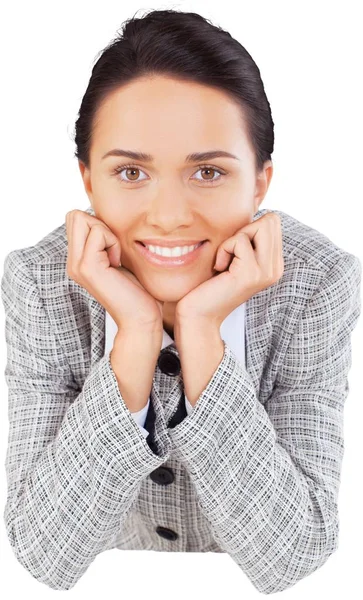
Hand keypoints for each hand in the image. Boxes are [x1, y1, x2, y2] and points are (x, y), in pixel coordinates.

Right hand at [65, 209, 163, 332]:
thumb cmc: (137, 289)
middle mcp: (72, 262)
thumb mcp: (118, 258)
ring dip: (107, 233)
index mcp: (77, 260)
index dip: (98, 224)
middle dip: (99, 224)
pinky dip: (113, 242)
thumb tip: (103, 216)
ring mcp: (77, 265)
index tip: (112, 248)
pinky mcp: (88, 267)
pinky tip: (118, 264)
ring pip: (84, 220)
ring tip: (116, 258)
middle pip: (75, 216)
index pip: (75, 219)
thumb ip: (105, 240)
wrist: (141, 317)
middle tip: (113, 250)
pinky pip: (98, 233)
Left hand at [175, 212, 283, 327]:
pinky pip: (239, 240)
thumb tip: (251, 210)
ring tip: (225, 262)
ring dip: (234, 239)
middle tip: (230, 254)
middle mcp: (276, 268)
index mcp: (274, 264)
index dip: (248, 228)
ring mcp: (267, 272)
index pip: (273, 222)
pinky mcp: (251, 274)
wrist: (199, 315)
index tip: (234, 251)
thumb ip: (247, 239)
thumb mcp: (234, 258)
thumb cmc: (210, 283)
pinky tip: (219, 269)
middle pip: (270, 220)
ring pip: (259, 226)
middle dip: (244, 230)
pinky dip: (224, 250)